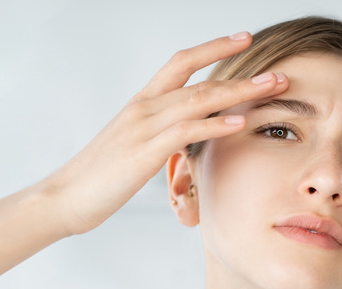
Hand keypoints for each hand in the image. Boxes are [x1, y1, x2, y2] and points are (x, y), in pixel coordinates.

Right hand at [40, 32, 288, 235]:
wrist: (64, 197)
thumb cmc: (101, 175)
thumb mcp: (135, 146)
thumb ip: (161, 133)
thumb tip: (186, 133)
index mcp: (143, 103)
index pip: (181, 63)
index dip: (213, 47)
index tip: (244, 39)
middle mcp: (144, 107)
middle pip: (199, 78)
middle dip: (240, 72)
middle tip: (276, 72)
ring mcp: (143, 127)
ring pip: (198, 100)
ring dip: (239, 93)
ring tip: (271, 88)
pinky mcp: (144, 151)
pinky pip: (185, 131)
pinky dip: (214, 125)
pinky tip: (239, 123)